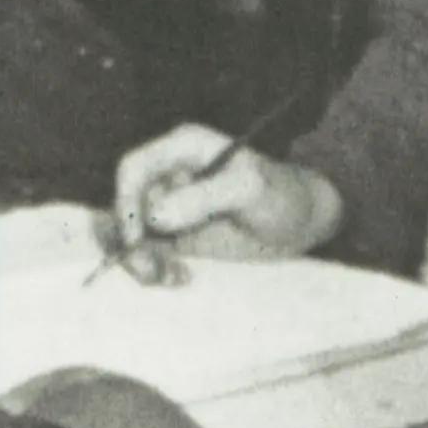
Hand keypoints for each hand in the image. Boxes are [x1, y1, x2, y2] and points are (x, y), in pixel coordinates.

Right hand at [108, 125, 339, 271]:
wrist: (302, 222)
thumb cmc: (282, 195)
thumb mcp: (249, 191)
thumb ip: (204, 198)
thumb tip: (154, 217)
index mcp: (182, 148)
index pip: (133, 168)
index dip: (125, 201)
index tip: (137, 238)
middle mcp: (169, 174)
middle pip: (125, 204)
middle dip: (130, 240)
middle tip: (152, 271)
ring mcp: (169, 205)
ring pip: (130, 232)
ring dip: (141, 260)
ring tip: (169, 279)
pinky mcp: (174, 234)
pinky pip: (147, 252)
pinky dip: (154, 269)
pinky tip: (181, 278)